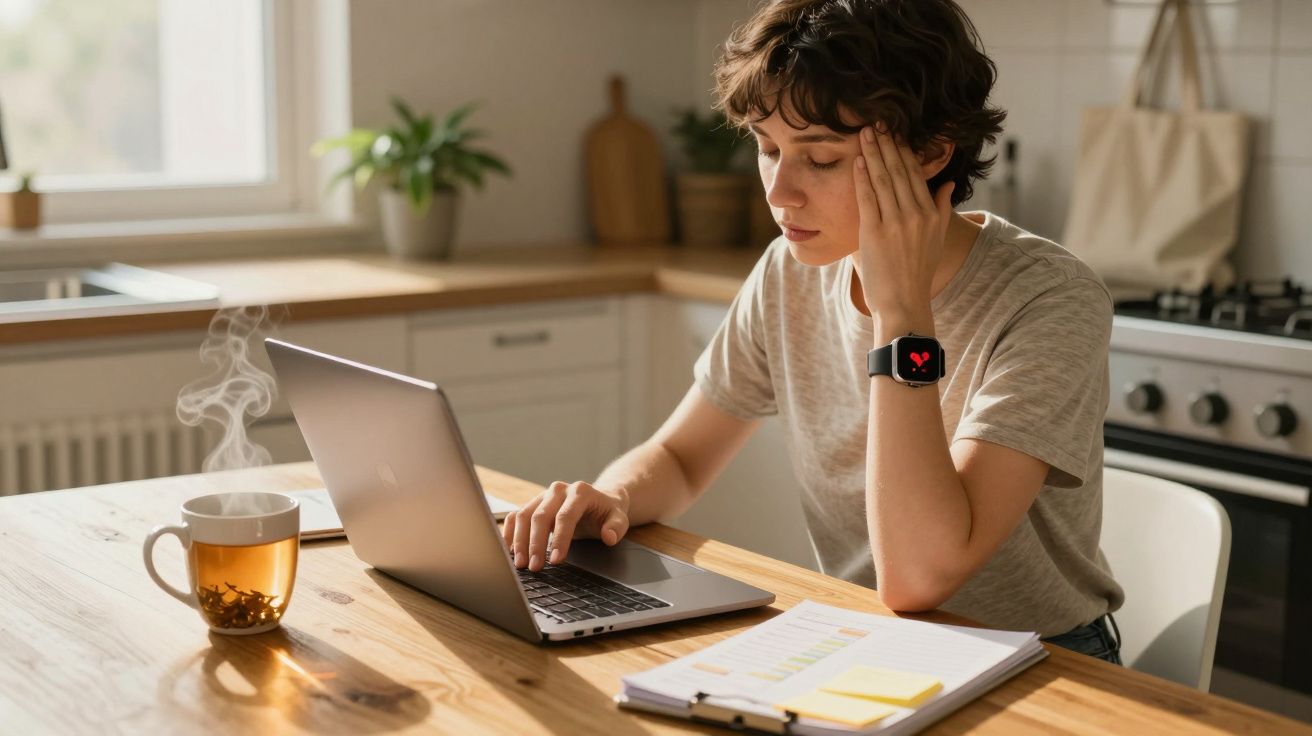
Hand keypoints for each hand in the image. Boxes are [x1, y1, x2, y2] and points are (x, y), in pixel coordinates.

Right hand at [502, 481, 630, 570]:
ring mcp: (543, 496)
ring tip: (520, 564)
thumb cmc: (607, 512)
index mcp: (580, 492)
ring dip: (519, 541)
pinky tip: (509, 551)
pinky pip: (515, 516)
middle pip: (540, 516)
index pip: (565, 516)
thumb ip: (616, 527)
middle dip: (535, 543)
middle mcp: (558, 490)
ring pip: (523, 515)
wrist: (599, 499)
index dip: (560, 539)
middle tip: (534, 567)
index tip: (556, 560)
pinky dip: (509, 532)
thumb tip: (608, 537)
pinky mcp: (533, 504)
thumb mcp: (619, 518)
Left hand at [853, 125, 954, 316]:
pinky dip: (862, 178)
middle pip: (899, 170)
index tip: (895, 131)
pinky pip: (868, 199)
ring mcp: (895, 223)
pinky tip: (858, 161)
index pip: (916, 173)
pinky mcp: (875, 233)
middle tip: (877, 122)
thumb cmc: (917, 273)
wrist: (904, 303)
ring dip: (873, 154)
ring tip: (865, 134)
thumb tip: (946, 184)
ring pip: (883, 180)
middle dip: (888, 144)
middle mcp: (915, 215)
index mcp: (930, 213)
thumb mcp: (936, 240)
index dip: (904, 150)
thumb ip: (942, 209)